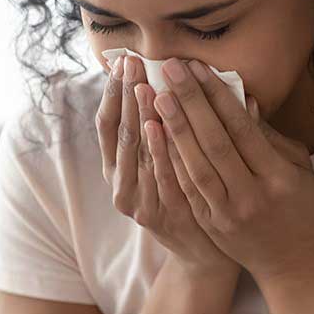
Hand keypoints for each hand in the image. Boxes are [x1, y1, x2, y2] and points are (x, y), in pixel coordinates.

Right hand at [96, 54, 242, 277]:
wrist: (205, 252)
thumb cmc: (193, 195)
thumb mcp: (175, 159)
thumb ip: (174, 123)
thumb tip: (188, 75)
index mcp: (119, 167)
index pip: (107, 122)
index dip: (113, 91)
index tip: (121, 60)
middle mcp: (120, 183)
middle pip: (119, 132)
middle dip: (125, 95)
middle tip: (131, 63)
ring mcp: (136, 201)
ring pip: (135, 153)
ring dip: (139, 117)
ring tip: (142, 85)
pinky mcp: (155, 216)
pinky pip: (156, 177)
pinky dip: (157, 151)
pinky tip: (157, 127)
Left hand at [150, 57, 313, 285]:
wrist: (293, 263)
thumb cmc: (299, 205)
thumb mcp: (297, 166)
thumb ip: (268, 135)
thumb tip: (241, 99)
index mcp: (278, 176)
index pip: (241, 129)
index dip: (217, 97)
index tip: (198, 68)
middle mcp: (251, 196)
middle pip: (215, 143)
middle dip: (190, 103)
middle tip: (169, 70)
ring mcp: (227, 214)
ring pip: (195, 166)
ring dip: (173, 129)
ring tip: (155, 97)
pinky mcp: (210, 224)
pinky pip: (186, 188)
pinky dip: (171, 160)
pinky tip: (156, 135)